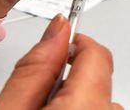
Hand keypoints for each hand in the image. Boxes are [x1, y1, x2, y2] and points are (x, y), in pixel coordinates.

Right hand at [0, 15, 121, 109]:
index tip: (53, 43)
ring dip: (72, 98)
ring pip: (96, 98)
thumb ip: (34, 68)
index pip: (96, 52)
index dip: (71, 42)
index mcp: (87, 107)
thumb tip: (57, 28)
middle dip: (66, 76)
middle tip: (33, 93)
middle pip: (96, 76)